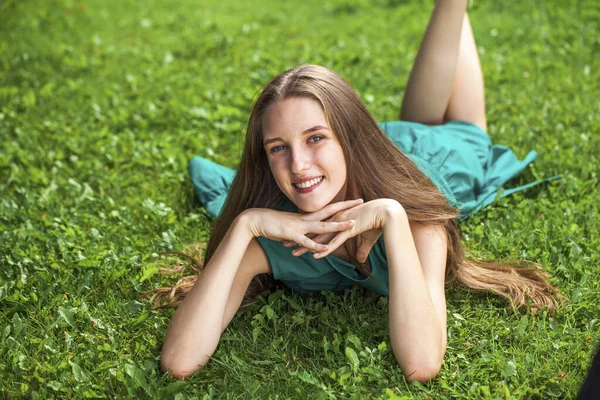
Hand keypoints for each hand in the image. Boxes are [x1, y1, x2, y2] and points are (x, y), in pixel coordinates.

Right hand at [241, 199, 363, 252]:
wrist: (254, 220)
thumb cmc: (270, 223)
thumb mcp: (289, 226)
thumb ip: (299, 231)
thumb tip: (305, 236)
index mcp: (305, 217)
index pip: (327, 209)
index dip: (341, 205)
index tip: (354, 200)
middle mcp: (305, 219)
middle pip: (329, 212)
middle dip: (346, 207)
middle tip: (361, 200)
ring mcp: (299, 226)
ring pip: (322, 226)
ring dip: (338, 226)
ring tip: (353, 224)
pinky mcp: (291, 235)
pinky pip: (306, 241)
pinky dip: (317, 246)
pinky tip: (326, 249)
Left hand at [284, 199, 404, 260]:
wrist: (387, 212)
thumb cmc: (379, 222)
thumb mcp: (368, 238)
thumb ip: (362, 249)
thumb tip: (360, 259)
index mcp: (338, 219)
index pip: (318, 227)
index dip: (306, 232)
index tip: (295, 236)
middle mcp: (336, 221)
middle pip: (313, 231)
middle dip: (299, 238)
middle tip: (285, 242)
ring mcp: (340, 225)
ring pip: (320, 238)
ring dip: (307, 246)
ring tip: (293, 253)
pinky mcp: (348, 230)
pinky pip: (334, 242)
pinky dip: (324, 250)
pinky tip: (315, 256)